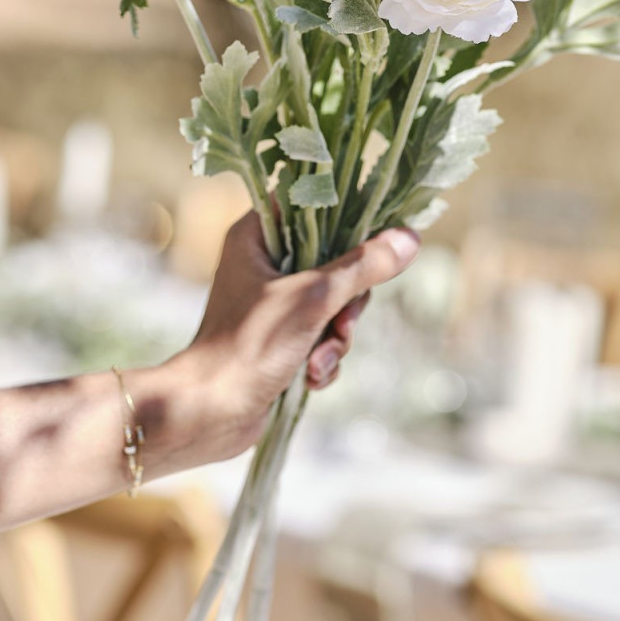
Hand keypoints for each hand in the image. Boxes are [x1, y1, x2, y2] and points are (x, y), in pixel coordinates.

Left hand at [171, 211, 419, 461]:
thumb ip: (363, 267)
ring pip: (334, 303)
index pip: (312, 208)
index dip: (346, 222)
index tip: (372, 243)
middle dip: (346, 303)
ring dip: (336, 336)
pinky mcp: (280, 337)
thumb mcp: (314, 299)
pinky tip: (312, 376)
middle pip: (335, 261)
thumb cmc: (250, 344)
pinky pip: (322, 334)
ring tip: (318, 359)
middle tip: (341, 322)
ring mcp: (273, 302)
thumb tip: (410, 238)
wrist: (209, 413)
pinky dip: (324, 356)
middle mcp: (264, 263)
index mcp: (257, 236)